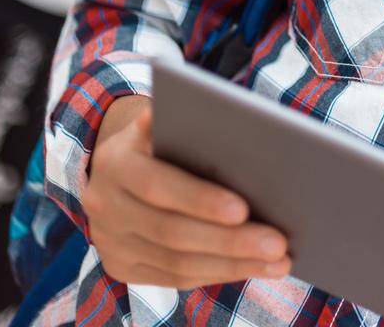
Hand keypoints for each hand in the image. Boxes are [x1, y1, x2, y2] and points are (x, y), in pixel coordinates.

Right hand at [82, 95, 291, 288]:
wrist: (115, 170)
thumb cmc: (160, 138)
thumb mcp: (163, 121)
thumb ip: (183, 117)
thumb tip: (211, 105)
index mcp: (116, 164)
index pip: (158, 187)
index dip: (200, 200)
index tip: (244, 209)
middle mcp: (106, 206)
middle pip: (172, 232)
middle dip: (230, 241)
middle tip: (278, 243)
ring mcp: (110, 242)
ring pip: (177, 264)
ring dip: (233, 264)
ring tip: (278, 261)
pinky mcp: (121, 267)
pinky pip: (174, 279)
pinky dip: (219, 274)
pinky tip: (254, 268)